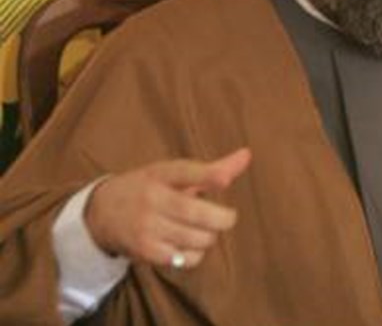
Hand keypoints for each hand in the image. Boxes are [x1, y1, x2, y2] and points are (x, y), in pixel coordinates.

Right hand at [84, 148, 251, 268]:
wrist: (101, 212)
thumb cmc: (150, 188)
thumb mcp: (173, 173)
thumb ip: (213, 169)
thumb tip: (248, 155)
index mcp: (161, 174)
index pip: (185, 172)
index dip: (208, 176)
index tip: (225, 179)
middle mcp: (152, 198)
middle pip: (197, 213)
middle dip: (223, 218)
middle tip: (226, 218)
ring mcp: (147, 226)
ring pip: (197, 238)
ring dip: (209, 236)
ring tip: (202, 230)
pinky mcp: (145, 251)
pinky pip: (186, 258)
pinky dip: (195, 254)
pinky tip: (188, 245)